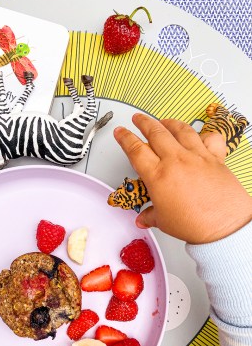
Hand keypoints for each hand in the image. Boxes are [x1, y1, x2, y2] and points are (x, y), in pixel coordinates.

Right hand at [114, 114, 251, 243]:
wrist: (224, 226)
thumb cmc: (195, 224)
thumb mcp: (164, 221)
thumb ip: (150, 215)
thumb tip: (143, 218)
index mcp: (158, 175)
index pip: (135, 149)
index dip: (125, 138)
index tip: (120, 132)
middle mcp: (176, 161)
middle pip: (156, 132)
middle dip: (144, 122)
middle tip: (138, 119)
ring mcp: (196, 156)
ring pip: (180, 129)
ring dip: (169, 122)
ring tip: (163, 121)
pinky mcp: (214, 158)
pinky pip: (210, 138)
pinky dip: (204, 134)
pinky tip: (198, 134)